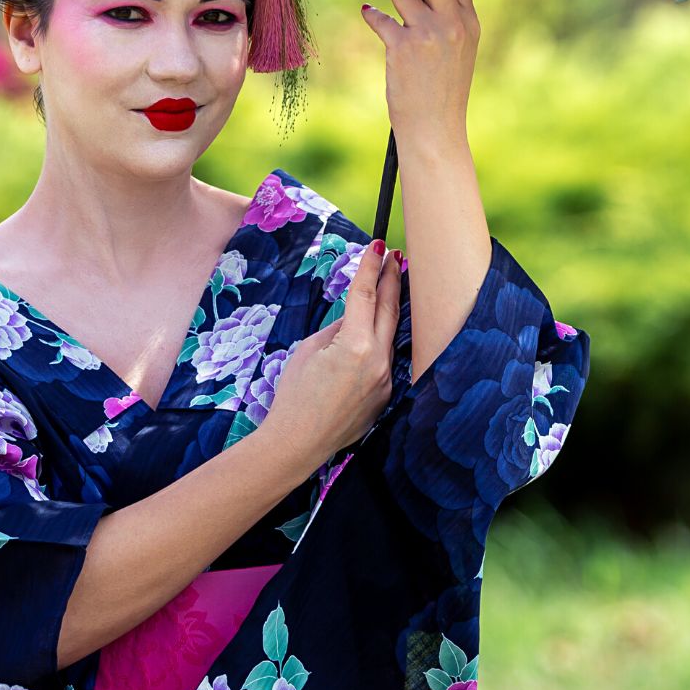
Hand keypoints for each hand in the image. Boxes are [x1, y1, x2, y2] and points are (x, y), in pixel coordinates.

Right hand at [259, 240, 401, 474]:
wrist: (297, 443)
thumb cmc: (294, 396)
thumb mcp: (309, 349)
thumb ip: (337, 328)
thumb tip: (354, 316)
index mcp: (355, 345)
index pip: (366, 295)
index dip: (371, 267)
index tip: (377, 246)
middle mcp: (378, 360)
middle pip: (389, 309)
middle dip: (392, 279)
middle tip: (395, 256)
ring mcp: (386, 379)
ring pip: (392, 334)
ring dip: (392, 308)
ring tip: (394, 284)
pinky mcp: (386, 395)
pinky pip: (388, 359)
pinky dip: (383, 340)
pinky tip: (378, 328)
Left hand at [361, 0, 479, 143]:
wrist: (437, 129)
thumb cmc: (443, 91)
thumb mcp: (456, 51)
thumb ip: (445, 19)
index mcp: (468, 21)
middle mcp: (452, 23)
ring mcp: (429, 34)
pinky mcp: (404, 48)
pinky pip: (383, 21)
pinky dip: (374, 16)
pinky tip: (367, 11)